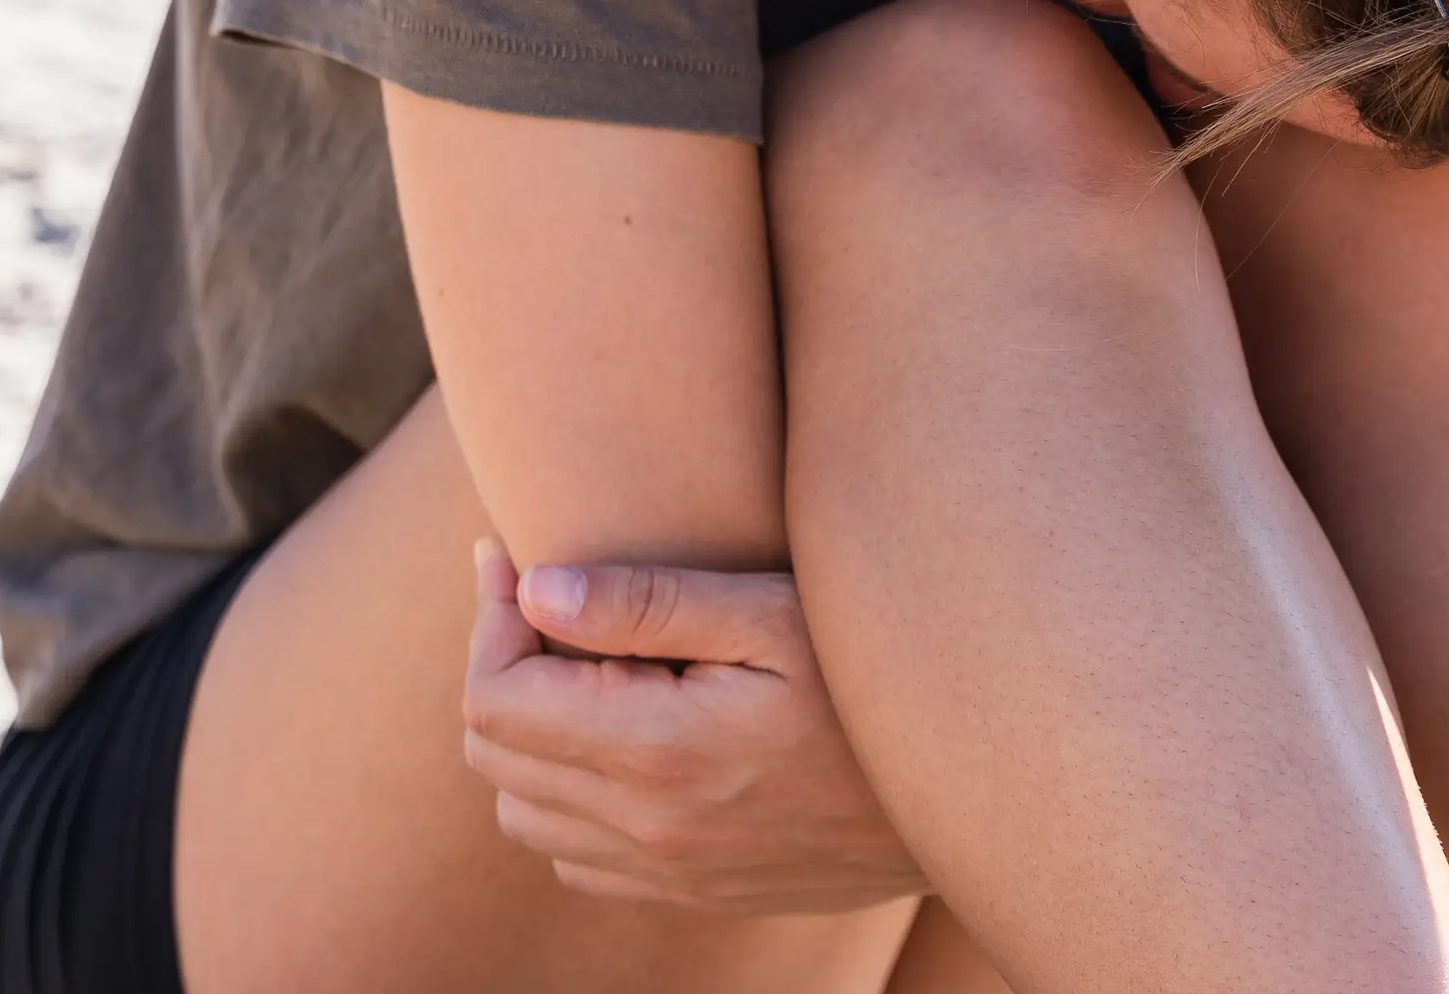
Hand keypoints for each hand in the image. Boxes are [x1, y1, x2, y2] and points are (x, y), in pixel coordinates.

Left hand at [462, 538, 926, 912]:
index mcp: (657, 750)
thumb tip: (537, 587)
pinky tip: (612, 736)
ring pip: (523, 816)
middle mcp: (647, 827)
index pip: (497, 698)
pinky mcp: (693, 893)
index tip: (509, 556)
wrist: (960, 794)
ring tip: (569, 663)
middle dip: (497, 663)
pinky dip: (563, 799)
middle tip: (534, 596)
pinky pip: (576, 860)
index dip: (488, 618)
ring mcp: (668, 872)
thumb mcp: (775, 613)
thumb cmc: (873, 678)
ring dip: (522, 737)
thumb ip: (650, 601)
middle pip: (493, 757)